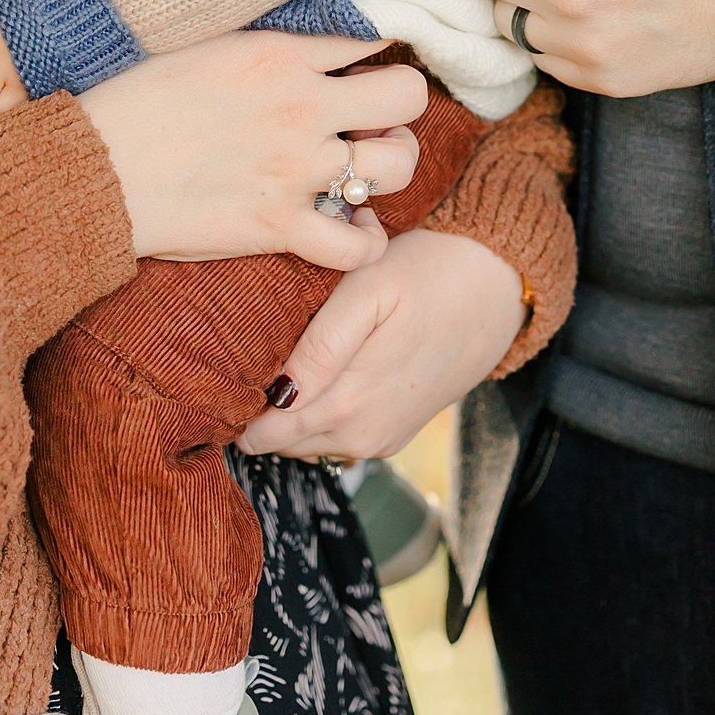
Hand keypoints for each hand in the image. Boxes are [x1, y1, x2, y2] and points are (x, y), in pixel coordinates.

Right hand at [79, 31, 427, 272]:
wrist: (93, 168)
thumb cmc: (138, 100)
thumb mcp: (209, 44)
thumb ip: (270, 45)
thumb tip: (312, 41)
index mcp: (280, 54)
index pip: (371, 36)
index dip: (378, 51)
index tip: (366, 65)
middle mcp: (301, 107)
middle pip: (407, 97)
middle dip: (400, 106)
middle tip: (373, 118)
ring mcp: (295, 170)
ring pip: (398, 166)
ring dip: (390, 167)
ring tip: (363, 168)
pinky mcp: (278, 227)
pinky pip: (357, 245)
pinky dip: (365, 242)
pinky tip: (353, 227)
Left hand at [238, 228, 524, 459]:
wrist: (498, 287)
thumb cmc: (428, 272)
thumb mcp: (369, 289)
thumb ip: (321, 345)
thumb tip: (276, 395)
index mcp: (350, 403)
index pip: (263, 432)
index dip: (233, 404)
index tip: (216, 370)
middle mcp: (362, 435)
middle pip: (279, 442)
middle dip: (253, 409)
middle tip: (238, 357)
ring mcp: (380, 439)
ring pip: (305, 443)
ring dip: (284, 414)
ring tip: (273, 361)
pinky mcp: (393, 433)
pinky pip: (335, 438)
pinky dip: (315, 415)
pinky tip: (314, 375)